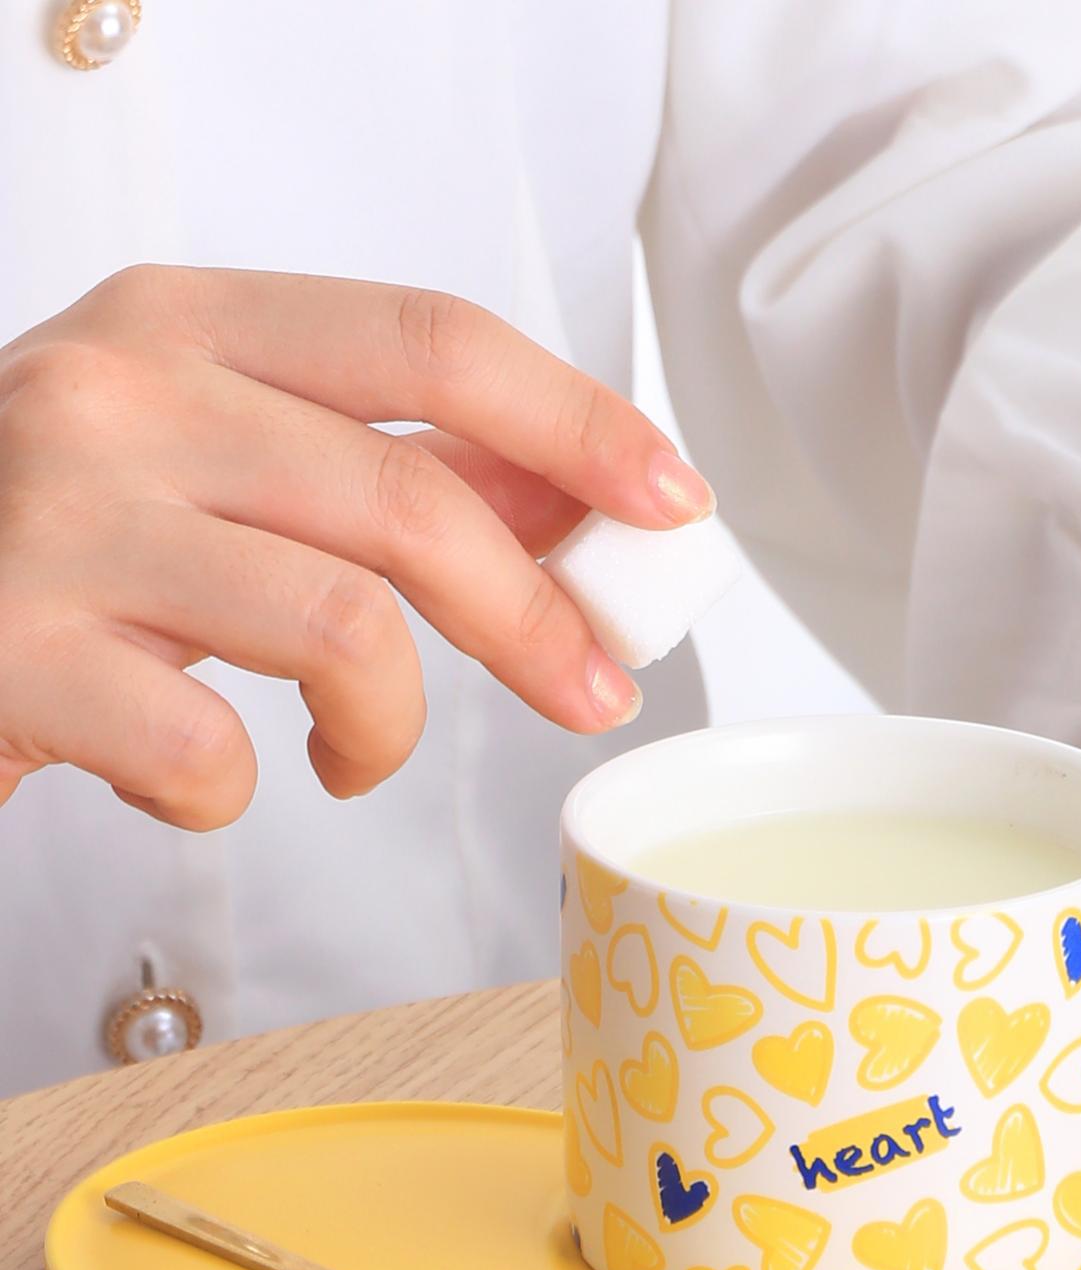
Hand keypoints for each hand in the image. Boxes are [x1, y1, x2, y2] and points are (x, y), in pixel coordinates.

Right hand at [0, 266, 713, 826]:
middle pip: (415, 499)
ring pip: (340, 624)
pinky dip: (239, 791)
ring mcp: (59, 521)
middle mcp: (121, 396)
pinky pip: (207, 750)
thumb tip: (573, 496)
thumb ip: (385, 469)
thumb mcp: (218, 460)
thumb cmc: (57, 537)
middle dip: (538, 618)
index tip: (675, 504)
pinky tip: (207, 777)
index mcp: (192, 327)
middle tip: (592, 690)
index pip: (434, 343)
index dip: (580, 424)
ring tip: (359, 752)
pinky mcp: (10, 652)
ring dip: (391, 722)